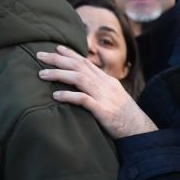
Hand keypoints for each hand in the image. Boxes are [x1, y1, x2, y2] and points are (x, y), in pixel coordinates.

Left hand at [36, 45, 157, 139]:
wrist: (140, 130)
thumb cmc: (125, 117)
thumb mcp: (114, 97)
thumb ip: (100, 88)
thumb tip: (84, 84)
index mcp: (108, 81)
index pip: (86, 62)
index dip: (70, 54)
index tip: (55, 49)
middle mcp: (106, 85)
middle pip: (79, 66)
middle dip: (58, 59)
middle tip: (39, 56)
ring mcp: (105, 97)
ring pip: (79, 79)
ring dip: (59, 75)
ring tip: (42, 75)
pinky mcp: (104, 111)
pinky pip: (84, 100)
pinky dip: (69, 96)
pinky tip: (56, 96)